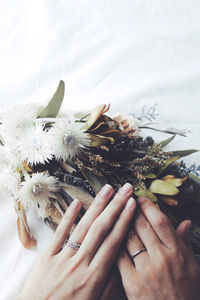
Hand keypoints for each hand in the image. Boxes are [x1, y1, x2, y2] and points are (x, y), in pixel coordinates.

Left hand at [19, 183, 135, 299]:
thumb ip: (110, 283)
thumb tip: (122, 260)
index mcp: (95, 276)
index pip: (114, 241)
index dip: (124, 220)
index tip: (132, 204)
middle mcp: (80, 263)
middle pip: (101, 229)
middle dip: (116, 206)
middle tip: (126, 189)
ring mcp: (62, 258)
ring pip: (83, 227)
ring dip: (96, 206)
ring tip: (107, 189)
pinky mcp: (47, 257)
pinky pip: (59, 233)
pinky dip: (68, 217)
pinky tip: (77, 202)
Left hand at [118, 197, 199, 299]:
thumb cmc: (184, 292)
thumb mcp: (191, 266)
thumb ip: (184, 242)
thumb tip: (184, 222)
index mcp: (177, 252)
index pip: (160, 221)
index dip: (148, 206)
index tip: (139, 199)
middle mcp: (161, 258)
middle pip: (142, 225)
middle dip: (130, 209)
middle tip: (123, 201)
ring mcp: (146, 270)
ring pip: (128, 237)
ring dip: (120, 222)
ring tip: (113, 213)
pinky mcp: (132, 282)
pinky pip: (119, 256)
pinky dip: (113, 243)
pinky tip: (107, 234)